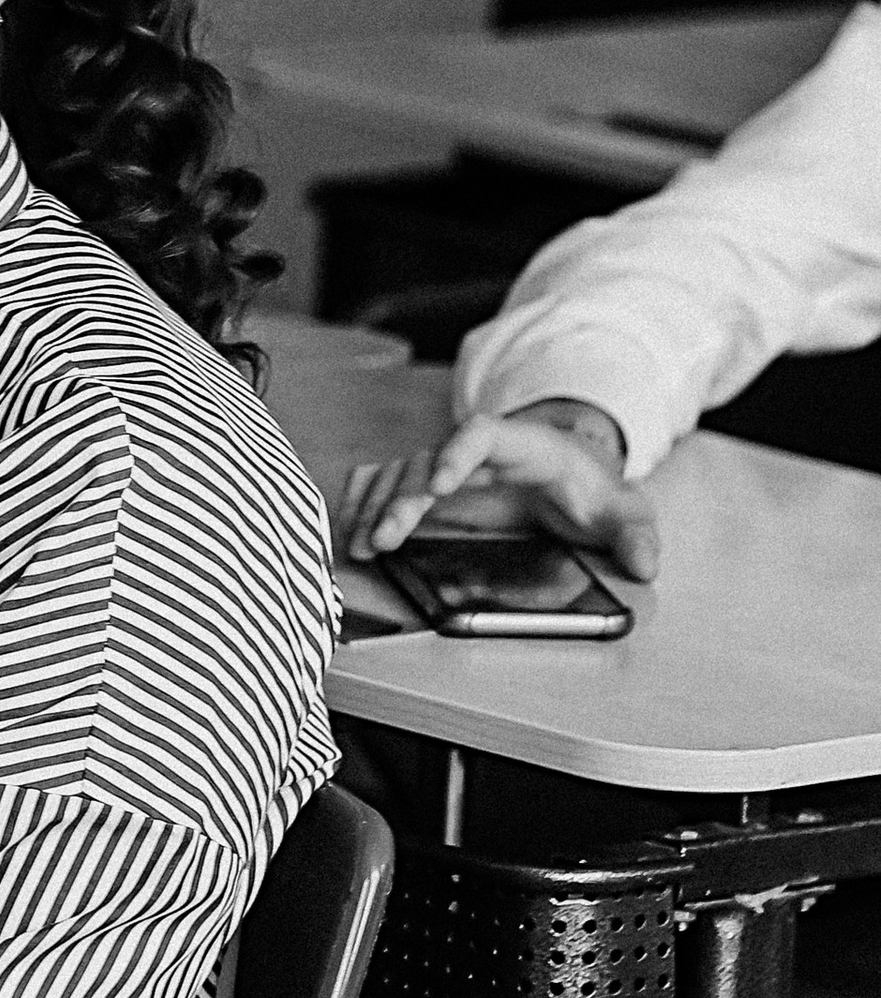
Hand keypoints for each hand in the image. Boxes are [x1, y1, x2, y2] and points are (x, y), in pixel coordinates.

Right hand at [343, 397, 660, 582]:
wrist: (569, 470)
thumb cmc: (590, 488)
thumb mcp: (625, 509)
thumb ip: (637, 534)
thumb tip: (646, 564)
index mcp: (522, 445)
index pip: (482, 434)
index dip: (456, 453)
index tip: (439, 484)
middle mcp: (474, 451)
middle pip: (427, 461)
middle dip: (403, 499)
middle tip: (386, 535)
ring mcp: (447, 466)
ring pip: (399, 475)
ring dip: (377, 506)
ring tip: (362, 544)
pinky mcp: (430, 488)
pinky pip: (388, 486)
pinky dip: (366, 506)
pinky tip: (351, 535)